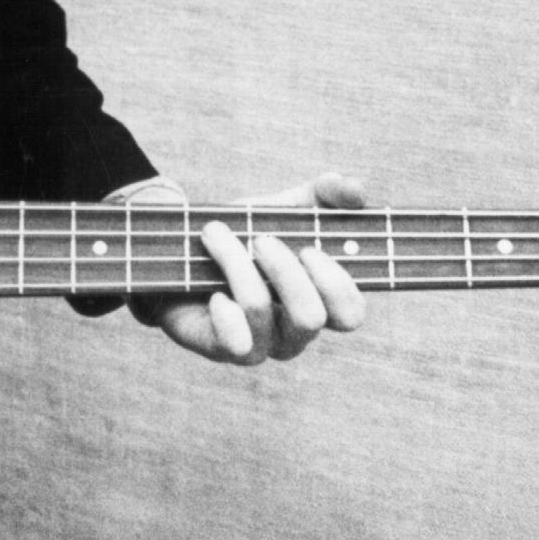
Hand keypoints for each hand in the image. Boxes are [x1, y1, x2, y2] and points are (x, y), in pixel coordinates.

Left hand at [125, 173, 368, 366]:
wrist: (181, 250)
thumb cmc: (246, 232)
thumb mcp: (288, 205)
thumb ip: (326, 193)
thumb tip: (357, 190)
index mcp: (318, 301)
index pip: (350, 314)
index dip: (336, 285)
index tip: (309, 249)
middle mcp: (294, 331)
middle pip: (311, 318)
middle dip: (285, 271)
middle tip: (260, 240)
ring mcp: (261, 345)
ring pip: (262, 313)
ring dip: (237, 264)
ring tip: (215, 233)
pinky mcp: (223, 349)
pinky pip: (235, 343)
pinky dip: (225, 311)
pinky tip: (212, 289)